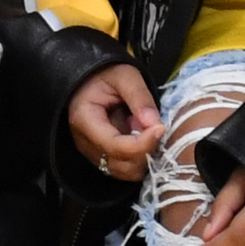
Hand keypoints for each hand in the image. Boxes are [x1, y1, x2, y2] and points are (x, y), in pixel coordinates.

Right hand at [65, 63, 161, 180]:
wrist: (90, 78)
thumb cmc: (104, 73)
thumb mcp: (125, 76)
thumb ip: (140, 98)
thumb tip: (155, 124)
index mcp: (84, 120)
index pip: (114, 146)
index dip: (141, 143)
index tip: (161, 128)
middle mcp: (85, 143)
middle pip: (120, 165)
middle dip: (145, 152)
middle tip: (156, 127)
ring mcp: (94, 153)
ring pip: (125, 172)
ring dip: (144, 156)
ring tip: (147, 130)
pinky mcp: (104, 156)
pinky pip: (126, 167)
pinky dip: (141, 157)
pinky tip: (144, 137)